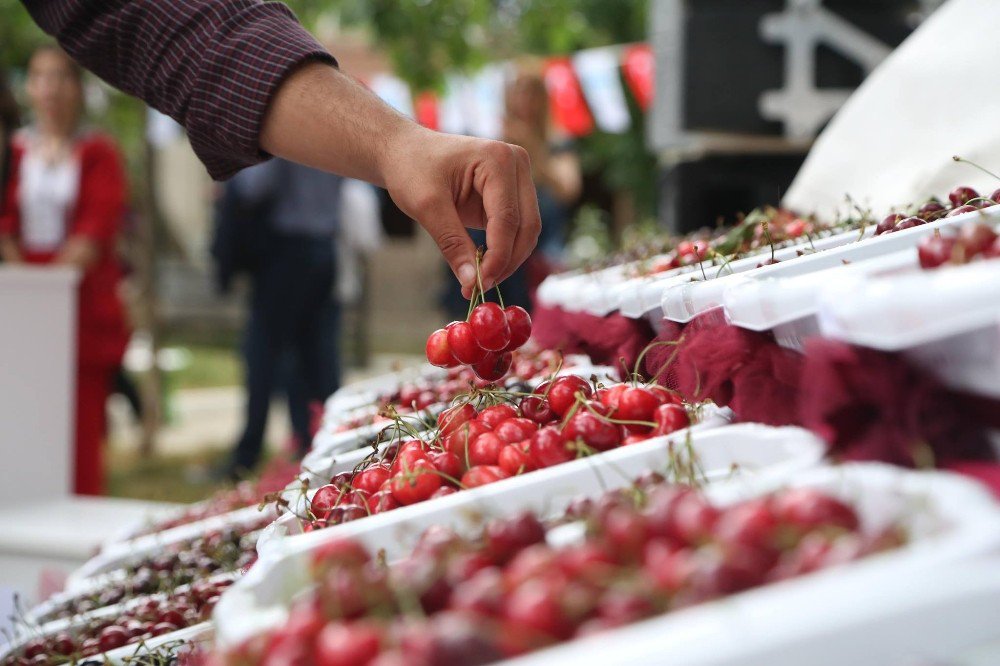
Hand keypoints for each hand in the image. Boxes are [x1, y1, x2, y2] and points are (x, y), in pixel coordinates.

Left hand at [261, 64, 540, 298]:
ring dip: (507, 259)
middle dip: (506, 261)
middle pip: (527, 226)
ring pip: (526, 231)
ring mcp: (517, 178)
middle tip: (480, 287)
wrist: (405, 152)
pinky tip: (480, 265)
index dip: (497, 257)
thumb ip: (452, 243)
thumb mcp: (426, 206)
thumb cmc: (412, 168)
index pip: (508, 219)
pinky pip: (515, 229)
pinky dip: (502, 251)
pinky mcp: (511, 193)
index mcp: (498, 159)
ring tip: (478, 280)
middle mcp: (516, 164)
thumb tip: (472, 283)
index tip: (479, 285)